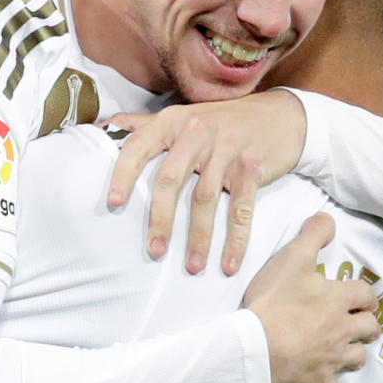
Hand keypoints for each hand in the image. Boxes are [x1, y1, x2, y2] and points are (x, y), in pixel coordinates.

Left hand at [106, 90, 306, 275]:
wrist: (279, 116)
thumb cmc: (221, 121)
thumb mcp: (181, 115)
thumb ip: (143, 123)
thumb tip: (103, 128)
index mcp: (172, 122)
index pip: (138, 147)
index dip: (123, 175)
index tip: (113, 204)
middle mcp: (196, 132)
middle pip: (171, 180)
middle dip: (161, 220)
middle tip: (154, 252)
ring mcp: (226, 150)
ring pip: (205, 199)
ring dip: (198, 238)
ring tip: (192, 267)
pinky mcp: (252, 167)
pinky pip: (241, 209)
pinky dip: (236, 239)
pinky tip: (229, 263)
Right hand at [240, 213, 379, 382]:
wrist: (254, 348)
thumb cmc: (273, 301)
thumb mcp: (291, 258)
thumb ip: (312, 235)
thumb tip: (329, 219)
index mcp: (340, 300)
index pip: (366, 295)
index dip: (364, 295)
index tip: (358, 297)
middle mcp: (343, 331)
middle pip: (370, 329)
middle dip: (366, 325)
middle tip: (356, 323)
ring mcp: (332, 360)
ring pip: (357, 359)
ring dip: (353, 353)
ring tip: (342, 350)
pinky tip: (321, 379)